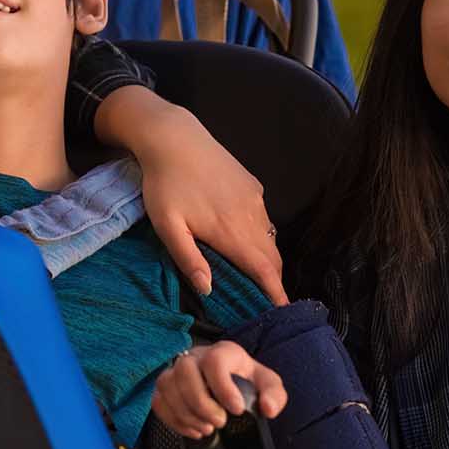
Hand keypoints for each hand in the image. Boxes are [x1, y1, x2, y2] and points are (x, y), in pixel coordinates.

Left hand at [96, 87, 285, 302]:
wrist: (173, 137)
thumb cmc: (164, 183)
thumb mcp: (167, 225)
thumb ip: (188, 259)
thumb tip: (208, 290)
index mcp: (231, 231)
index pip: (265, 270)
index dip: (277, 293)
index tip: (284, 312)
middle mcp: (250, 216)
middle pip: (272, 258)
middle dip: (273, 281)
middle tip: (264, 299)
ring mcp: (254, 199)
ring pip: (269, 238)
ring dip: (266, 258)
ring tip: (253, 274)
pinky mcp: (252, 185)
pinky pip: (263, 219)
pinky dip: (260, 236)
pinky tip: (242, 238)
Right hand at [152, 342, 285, 439]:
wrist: (227, 384)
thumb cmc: (245, 381)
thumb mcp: (267, 384)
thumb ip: (274, 394)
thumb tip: (268, 408)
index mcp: (223, 352)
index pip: (214, 361)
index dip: (223, 387)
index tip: (236, 409)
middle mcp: (195, 357)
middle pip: (185, 370)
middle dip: (201, 402)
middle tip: (219, 422)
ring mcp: (176, 371)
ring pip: (167, 386)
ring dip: (187, 413)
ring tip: (207, 428)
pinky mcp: (164, 388)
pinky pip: (158, 401)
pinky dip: (174, 420)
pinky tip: (193, 429)